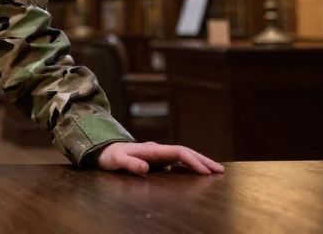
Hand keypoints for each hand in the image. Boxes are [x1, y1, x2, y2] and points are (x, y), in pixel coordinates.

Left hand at [95, 142, 224, 174]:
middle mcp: (158, 149)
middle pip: (185, 152)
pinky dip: (189, 165)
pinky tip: (196, 172)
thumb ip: (130, 164)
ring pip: (184, 155)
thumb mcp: (117, 161)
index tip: (205, 172)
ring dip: (199, 162)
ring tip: (215, 171)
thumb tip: (146, 167)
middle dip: (203, 160)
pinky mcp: (157, 159)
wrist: (103, 150)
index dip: (192, 161)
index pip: (178, 152)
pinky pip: (178, 160)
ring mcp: (159, 154)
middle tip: (220, 171)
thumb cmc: (109, 156)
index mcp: (152, 149)